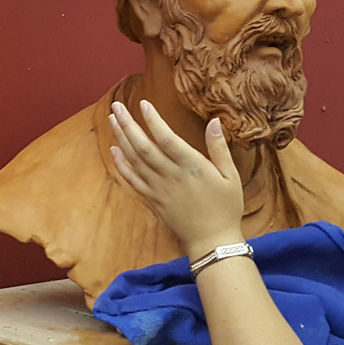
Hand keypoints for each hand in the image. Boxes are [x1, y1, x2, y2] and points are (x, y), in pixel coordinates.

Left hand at [108, 100, 244, 257]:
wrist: (212, 240)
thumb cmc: (225, 207)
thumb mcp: (231, 176)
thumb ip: (219, 148)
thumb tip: (214, 121)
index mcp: (192, 167)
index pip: (167, 139)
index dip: (153, 120)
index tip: (143, 104)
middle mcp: (171, 177)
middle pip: (143, 147)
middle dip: (128, 125)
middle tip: (117, 106)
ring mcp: (159, 189)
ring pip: (134, 161)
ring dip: (121, 139)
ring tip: (113, 120)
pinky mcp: (152, 200)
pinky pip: (132, 180)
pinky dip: (121, 164)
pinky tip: (114, 149)